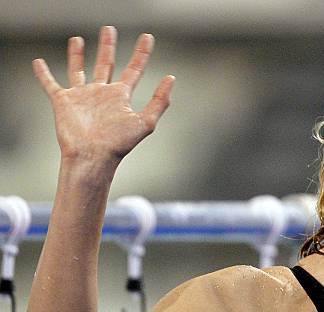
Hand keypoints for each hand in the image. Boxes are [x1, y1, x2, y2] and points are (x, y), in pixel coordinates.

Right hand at [33, 26, 173, 164]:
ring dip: (77, 55)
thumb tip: (171, 79)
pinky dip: (44, 74)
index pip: (134, 69)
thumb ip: (159, 101)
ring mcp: (82, 97)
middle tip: (109, 29)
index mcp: (120, 97)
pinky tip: (39, 63)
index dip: (141, 53)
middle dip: (108, 46)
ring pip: (79, 70)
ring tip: (77, 39)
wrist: (92, 157)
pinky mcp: (64, 102)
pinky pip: (51, 84)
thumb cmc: (118, 144)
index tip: (147, 38)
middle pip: (106, 64)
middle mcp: (102, 94)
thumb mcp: (145, 122)